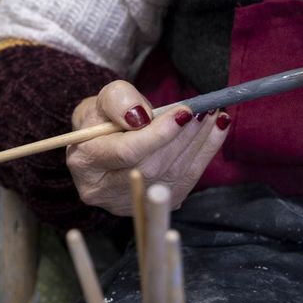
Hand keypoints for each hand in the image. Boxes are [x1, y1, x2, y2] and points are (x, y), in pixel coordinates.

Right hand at [65, 80, 230, 214]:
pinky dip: (204, 154)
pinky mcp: (151, 203)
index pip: (126, 153)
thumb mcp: (101, 99)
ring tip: (213, 115)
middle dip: (183, 137)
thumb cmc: (101, 118)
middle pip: (152, 167)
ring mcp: (127, 203)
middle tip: (204, 110)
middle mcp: (103, 190)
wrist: (101, 141)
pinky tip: (216, 130)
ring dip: (198, 144)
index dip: (158, 134)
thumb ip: (119, 101)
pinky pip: (184, 182)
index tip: (183, 112)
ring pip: (171, 177)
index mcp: (85, 163)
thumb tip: (142, 116)